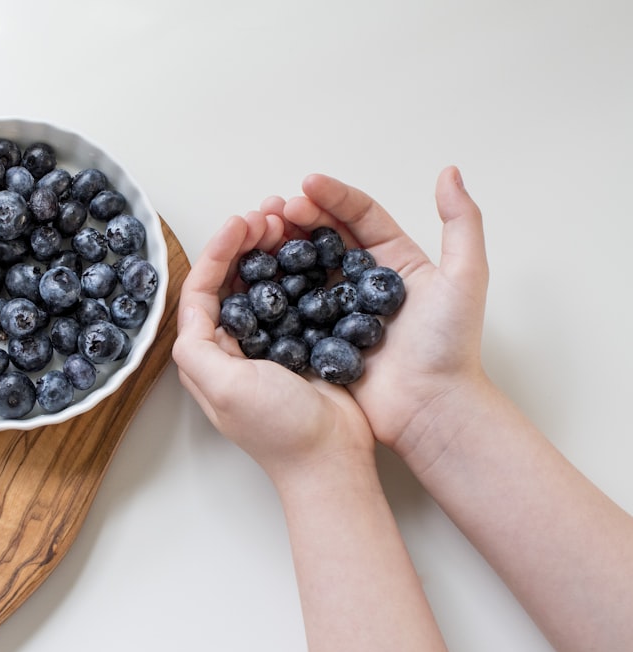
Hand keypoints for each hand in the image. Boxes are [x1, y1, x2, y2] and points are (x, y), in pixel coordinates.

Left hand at [173, 210, 373, 482]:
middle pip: (229, 282)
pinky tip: (309, 251)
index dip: (217, 253)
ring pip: (260, 284)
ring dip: (268, 251)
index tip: (241, 223)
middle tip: (267, 215)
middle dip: (243, 244)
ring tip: (286, 223)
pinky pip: (292, 296)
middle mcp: (231, 347)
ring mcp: (266, 344)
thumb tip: (188, 310)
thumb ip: (196, 349)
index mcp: (206, 356)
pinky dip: (296, 270)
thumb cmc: (280, 429)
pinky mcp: (299, 343)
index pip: (201, 291)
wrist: (333, 459)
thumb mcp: (225, 388)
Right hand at [261, 166, 488, 461]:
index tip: (306, 185)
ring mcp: (337, 309)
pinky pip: (291, 307)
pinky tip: (255, 273)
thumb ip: (462, 222)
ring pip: (302, 266)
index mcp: (393, 259)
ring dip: (280, 246)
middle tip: (274, 209)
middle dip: (298, 217)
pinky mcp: (318, 337)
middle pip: (324, 236)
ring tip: (260, 234)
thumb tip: (450, 172)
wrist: (430, 409)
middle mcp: (362, 280)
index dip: (332, 196)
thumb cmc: (450, 348)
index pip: (359, 215)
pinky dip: (272, 287)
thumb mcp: (466, 278)